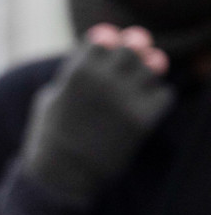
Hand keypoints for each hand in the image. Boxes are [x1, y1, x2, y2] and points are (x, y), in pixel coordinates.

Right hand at [20, 28, 174, 207]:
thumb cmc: (51, 137)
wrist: (62, 177)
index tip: (106, 51)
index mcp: (78, 72)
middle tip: (128, 65)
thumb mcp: (50, 97)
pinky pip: (164, 95)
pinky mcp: (142, 121)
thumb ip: (73, 73)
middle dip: (131, 54)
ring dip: (147, 73)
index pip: (105, 37)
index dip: (107, 42)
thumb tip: (98, 55)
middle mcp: (104, 81)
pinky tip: (144, 107)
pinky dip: (157, 98)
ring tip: (137, 85)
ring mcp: (126, 100)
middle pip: (133, 47)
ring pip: (153, 67)